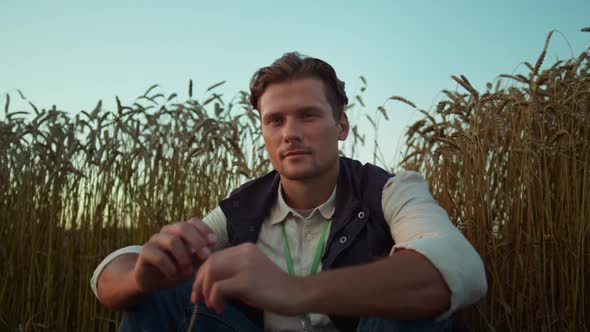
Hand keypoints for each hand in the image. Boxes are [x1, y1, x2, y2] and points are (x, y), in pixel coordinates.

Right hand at [133, 217, 216, 293]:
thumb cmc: (177, 269)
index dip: (204, 229)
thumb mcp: (193, 263)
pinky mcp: (144, 252)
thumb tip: (212, 246)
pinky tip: (174, 276)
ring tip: (188, 272)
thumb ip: (202, 255)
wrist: (152, 281)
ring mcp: (155, 240)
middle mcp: (167, 231)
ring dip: (184, 259)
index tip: (214, 242)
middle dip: (197, 241)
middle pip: (183, 227)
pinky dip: (170, 268)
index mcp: (180, 230)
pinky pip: (160, 257)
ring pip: (172, 242)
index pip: (193, 221)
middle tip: (205, 256)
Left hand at [191, 243, 305, 315]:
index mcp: (245, 248)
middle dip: (198, 283)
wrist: (295, 294)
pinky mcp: (247, 281)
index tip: (198, 291)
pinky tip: (220, 308)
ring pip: (211, 273)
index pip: (214, 257)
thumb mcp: (249, 275)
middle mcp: (244, 252)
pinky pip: (219, 288)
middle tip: (196, 299)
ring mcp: (246, 265)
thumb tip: (207, 285)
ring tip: (211, 305)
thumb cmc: (272, 289)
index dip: (201, 274)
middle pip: (209, 262)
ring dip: (205, 291)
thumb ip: (231, 274)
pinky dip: (214, 299)